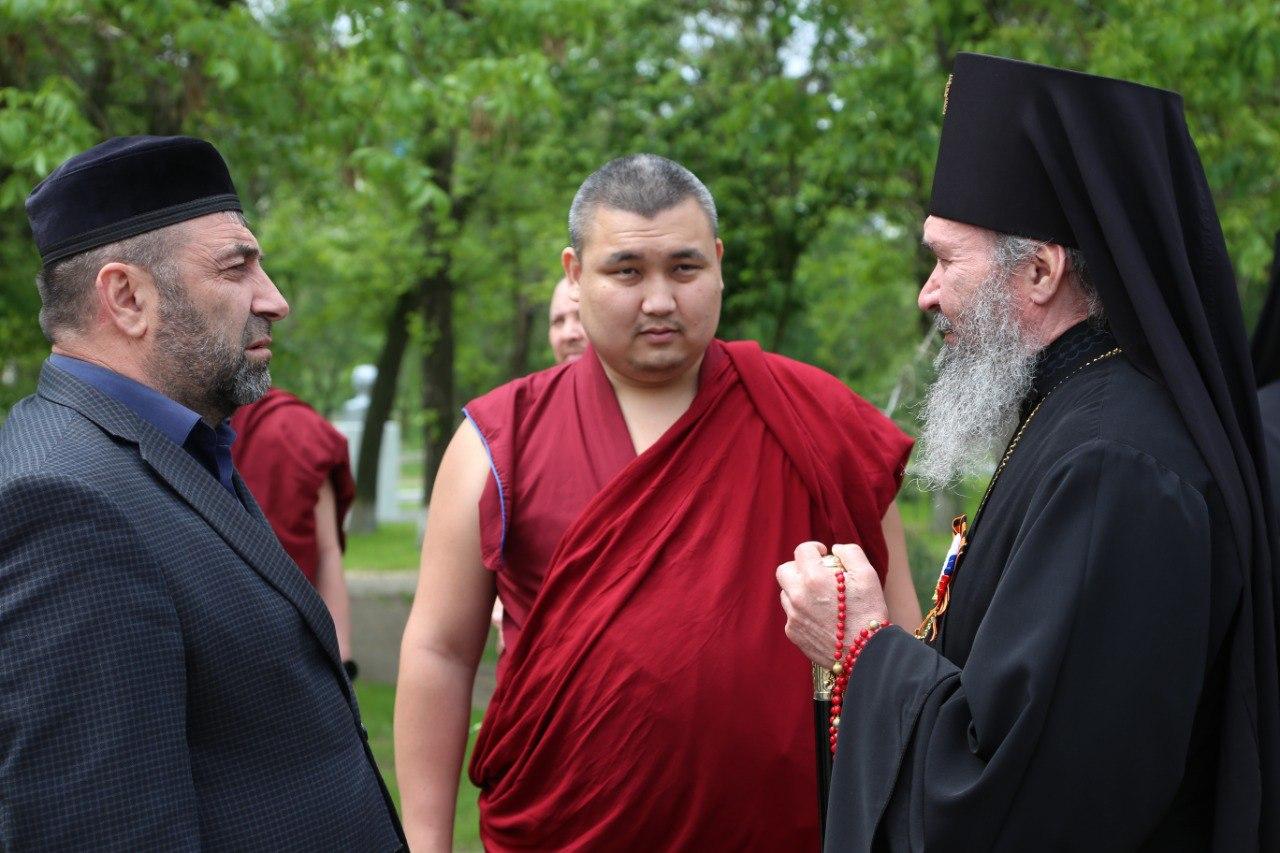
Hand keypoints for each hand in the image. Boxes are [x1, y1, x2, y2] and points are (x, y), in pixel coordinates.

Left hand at [776, 541, 888, 666]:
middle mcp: (798, 595)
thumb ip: (850, 553)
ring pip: (786, 593)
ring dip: (799, 589)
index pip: (802, 551)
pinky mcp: (793, 633)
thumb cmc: (869, 612)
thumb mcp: (867, 575)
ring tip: (820, 596)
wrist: (865, 653)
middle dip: (798, 567)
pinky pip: (791, 614)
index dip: (813, 548)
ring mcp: (793, 616)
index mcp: (814, 578)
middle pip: (784, 570)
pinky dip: (801, 611)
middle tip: (816, 573)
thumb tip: (835, 549)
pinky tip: (820, 616)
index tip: (822, 554)